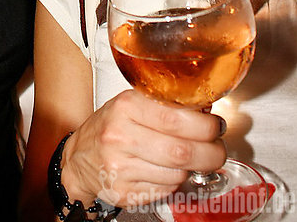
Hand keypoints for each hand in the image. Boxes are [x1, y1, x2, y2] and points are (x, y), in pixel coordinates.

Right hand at [60, 89, 225, 208]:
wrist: (79, 159)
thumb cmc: (110, 127)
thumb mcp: (131, 104)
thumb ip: (164, 105)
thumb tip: (206, 112)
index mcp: (125, 106)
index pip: (176, 118)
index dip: (205, 126)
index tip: (216, 127)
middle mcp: (120, 136)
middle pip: (181, 151)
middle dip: (210, 153)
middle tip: (217, 150)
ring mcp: (120, 167)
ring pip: (176, 174)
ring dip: (192, 169)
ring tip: (190, 160)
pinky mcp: (124, 193)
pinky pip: (165, 191)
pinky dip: (174, 183)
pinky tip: (168, 171)